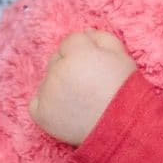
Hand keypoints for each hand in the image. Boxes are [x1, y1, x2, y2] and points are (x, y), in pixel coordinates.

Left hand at [29, 29, 135, 145]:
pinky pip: (37, 103)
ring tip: (80, 101)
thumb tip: (85, 33)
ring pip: (47, 80)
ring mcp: (47, 93)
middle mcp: (58, 71)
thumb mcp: (122, 57)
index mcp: (77, 54)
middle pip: (56, 60)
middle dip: (69, 67)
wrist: (122, 130)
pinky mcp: (41, 114)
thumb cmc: (125, 93)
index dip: (85, 53)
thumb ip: (102, 38)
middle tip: (89, 85)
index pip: (71, 42)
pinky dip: (47, 105)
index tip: (96, 68)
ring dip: (58, 85)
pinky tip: (67, 110)